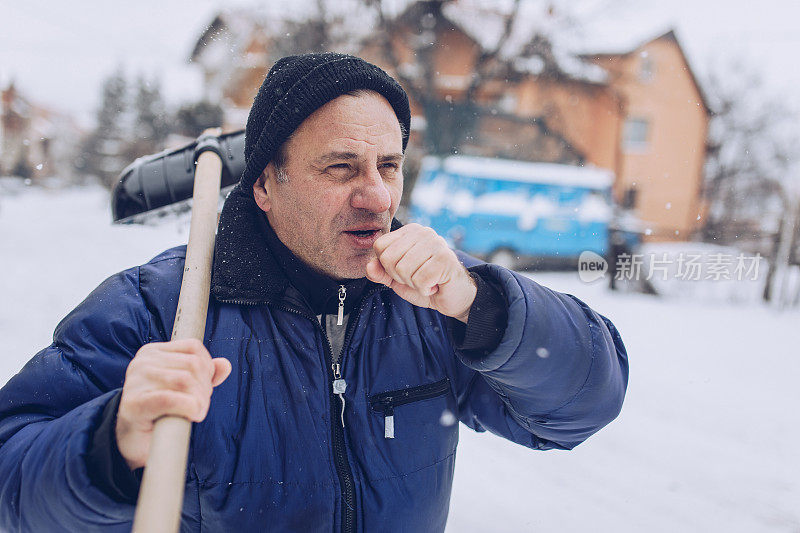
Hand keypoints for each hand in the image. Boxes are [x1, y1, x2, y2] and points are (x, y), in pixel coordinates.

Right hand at [115, 339, 231, 469]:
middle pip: (193, 364)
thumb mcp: (183, 388)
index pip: (193, 347)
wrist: (130, 440)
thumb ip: (204, 375)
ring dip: (200, 400)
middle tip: (200, 404)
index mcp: (153, 352)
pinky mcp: (134, 404)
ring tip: (196, 412)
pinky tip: (191, 416)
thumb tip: (225, 365)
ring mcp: (135, 381)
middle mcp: (142, 362)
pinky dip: (189, 407)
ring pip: (186, 380)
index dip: (208, 367)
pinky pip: (171, 399)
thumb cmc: (159, 411)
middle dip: (205, 387)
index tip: (203, 387)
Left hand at [366, 223, 476, 322]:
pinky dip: (425, 289)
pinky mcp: (445, 258)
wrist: (453, 297)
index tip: (406, 271)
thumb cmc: (426, 284)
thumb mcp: (397, 279)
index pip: (380, 246)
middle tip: (418, 277)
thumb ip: (381, 272)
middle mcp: (423, 232)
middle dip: (400, 277)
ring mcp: (436, 243)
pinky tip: (436, 285)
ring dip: (414, 284)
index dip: (388, 267)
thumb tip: (368, 266)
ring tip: (428, 280)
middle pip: (389, 259)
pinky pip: (420, 280)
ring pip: (403, 270)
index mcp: (409, 232)